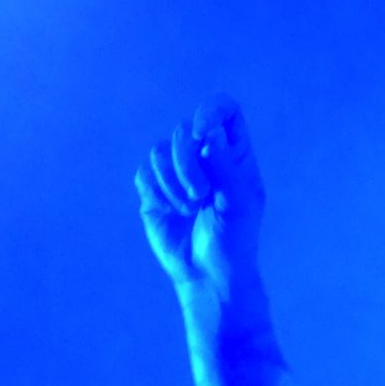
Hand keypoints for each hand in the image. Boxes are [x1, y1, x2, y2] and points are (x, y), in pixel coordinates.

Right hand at [135, 95, 265, 304]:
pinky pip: (145, 174)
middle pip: (183, 129)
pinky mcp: (154, 190)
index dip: (210, 111)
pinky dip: (158, 194)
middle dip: (187, 163)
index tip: (201, 132)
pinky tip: (174, 214)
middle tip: (201, 196)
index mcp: (233, 154)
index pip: (224, 109)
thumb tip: (208, 133)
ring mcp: (177, 172)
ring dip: (173, 183)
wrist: (210, 276)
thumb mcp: (240, 205)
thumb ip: (226, 166)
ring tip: (190, 210)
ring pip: (159, 151)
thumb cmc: (234, 241)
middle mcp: (203, 156)